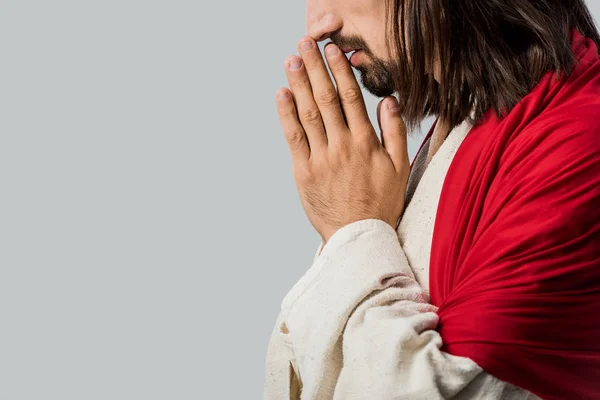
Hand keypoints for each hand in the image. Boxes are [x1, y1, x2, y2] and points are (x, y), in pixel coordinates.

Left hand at [275, 36, 409, 243]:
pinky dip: (286, 114)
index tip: (331, 50)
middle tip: (305, 44)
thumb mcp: (400, 167)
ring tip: (291, 61)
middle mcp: (342, 146)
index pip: (350, 97)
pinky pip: (293, 138)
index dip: (339, 70)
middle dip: (314, 68)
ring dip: (298, 84)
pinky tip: (282, 94)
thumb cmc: (381, 203)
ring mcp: (320, 158)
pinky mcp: (303, 172)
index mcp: (366, 142)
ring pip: (308, 113)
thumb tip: (389, 100)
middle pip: (326, 98)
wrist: (358, 237)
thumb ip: (395, 132)